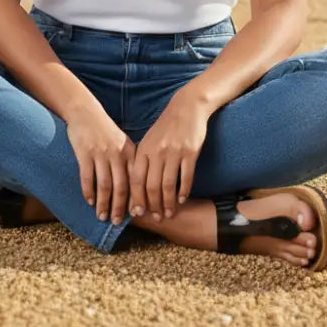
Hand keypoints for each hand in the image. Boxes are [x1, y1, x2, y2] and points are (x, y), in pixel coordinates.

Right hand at [65, 103, 135, 224]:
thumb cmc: (105, 130)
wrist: (85, 112)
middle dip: (119, 207)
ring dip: (103, 204)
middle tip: (117, 222)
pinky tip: (89, 202)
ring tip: (102, 217)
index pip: (136, 180)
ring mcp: (101, 153)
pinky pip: (87, 178)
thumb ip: (129, 162)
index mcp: (130, 151)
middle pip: (121, 187)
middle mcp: (117, 153)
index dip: (136, 199)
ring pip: (104, 185)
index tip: (136, 215)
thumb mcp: (122, 142)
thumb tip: (135, 189)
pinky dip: (88, 192)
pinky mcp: (85, 153)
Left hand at [129, 95, 208, 220]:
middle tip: (156, 217)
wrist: (187, 108)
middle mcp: (156, 152)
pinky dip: (183, 191)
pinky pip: (186, 177)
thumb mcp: (149, 140)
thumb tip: (136, 187)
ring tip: (169, 213)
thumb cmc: (166, 127)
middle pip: (151, 186)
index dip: (136, 198)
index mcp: (143, 150)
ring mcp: (174, 152)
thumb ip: (143, 160)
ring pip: (168, 185)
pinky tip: (181, 199)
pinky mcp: (190, 152)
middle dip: (152, 205)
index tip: (138, 213)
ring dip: (168, 203)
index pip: (135, 180)